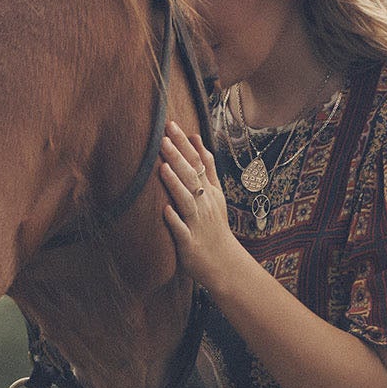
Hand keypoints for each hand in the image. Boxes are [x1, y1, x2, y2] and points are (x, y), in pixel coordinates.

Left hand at [158, 123, 239, 291]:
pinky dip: (174, 220)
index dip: (185, 144)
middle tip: (163, 137)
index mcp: (209, 191)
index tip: (171, 125)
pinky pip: (182, 231)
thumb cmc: (213, 226)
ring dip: (175, 184)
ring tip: (162, 168)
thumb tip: (196, 138)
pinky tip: (165, 210)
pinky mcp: (189, 243)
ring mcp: (198, 223)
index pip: (199, 162)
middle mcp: (205, 204)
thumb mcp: (214, 193)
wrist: (224, 263)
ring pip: (187, 201)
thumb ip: (206, 167)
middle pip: (192, 177)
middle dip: (178, 157)